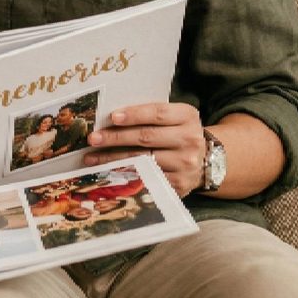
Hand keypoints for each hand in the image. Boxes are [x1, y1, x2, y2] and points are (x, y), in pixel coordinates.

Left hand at [81, 102, 204, 197]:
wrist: (206, 160)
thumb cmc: (178, 133)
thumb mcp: (173, 118)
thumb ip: (150, 115)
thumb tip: (111, 118)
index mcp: (187, 117)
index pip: (157, 113)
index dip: (134, 115)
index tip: (112, 117)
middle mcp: (189, 140)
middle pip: (146, 137)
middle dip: (116, 137)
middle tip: (94, 138)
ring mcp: (185, 164)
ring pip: (143, 160)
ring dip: (113, 159)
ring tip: (92, 157)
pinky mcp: (178, 184)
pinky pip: (146, 179)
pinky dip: (124, 175)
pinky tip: (108, 172)